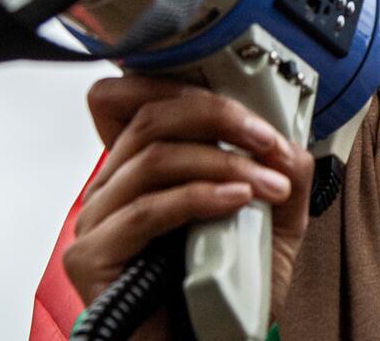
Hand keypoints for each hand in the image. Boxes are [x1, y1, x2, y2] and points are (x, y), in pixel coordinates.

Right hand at [62, 75, 315, 339]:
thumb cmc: (226, 292)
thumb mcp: (270, 223)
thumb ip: (280, 175)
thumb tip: (288, 141)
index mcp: (139, 168)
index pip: (136, 96)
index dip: (188, 87)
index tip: (250, 109)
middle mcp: (110, 187)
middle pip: (151, 117)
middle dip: (219, 118)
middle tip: (266, 140)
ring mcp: (95, 221)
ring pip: (154, 159)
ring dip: (222, 163)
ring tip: (267, 185)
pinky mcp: (91, 257)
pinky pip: (147, 210)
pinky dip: (199, 197)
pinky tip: (237, 202)